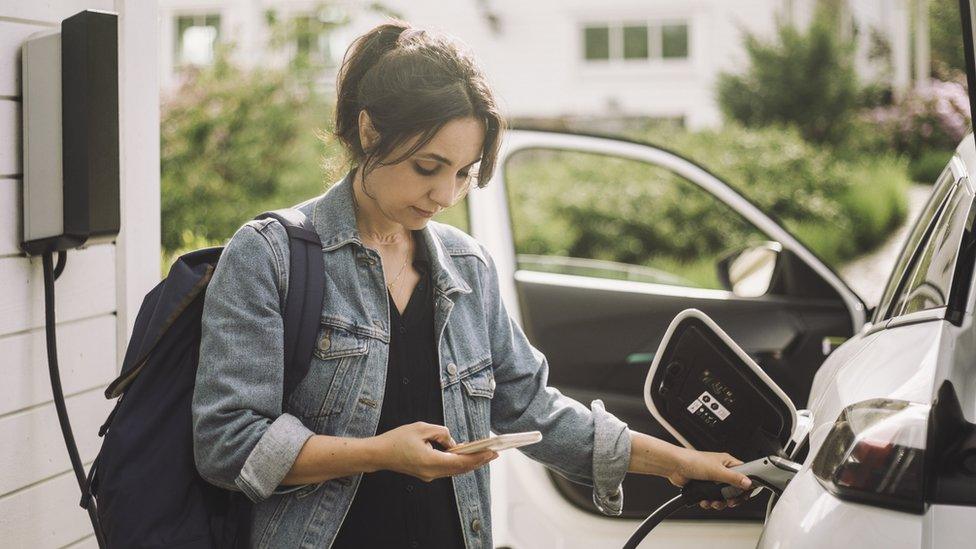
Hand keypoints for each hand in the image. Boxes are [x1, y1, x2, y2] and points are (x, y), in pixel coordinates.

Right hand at [373, 421, 498, 481]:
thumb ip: (441, 433)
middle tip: (495, 453)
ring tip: (484, 454)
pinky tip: (466, 456)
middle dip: (479, 461)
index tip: (491, 452)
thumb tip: (453, 441)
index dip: (478, 457)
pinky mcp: (426, 473)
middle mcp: (432, 473)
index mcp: (431, 462)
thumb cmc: (397, 439)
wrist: (379, 454)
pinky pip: (447, 469)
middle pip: (461, 469)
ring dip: (470, 462)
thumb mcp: (421, 428)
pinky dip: (458, 463)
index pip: (461, 461)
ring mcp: (429, 475)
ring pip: (455, 470)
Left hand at [668, 447, 751, 509]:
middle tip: (729, 502)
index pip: (744, 475)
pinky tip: (705, 501)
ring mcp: (712, 480)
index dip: (745, 487)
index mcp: (727, 463)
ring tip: (714, 502)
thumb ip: (733, 478)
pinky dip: (709, 502)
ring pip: (722, 496)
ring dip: (719, 502)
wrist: (674, 466)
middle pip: (733, 489)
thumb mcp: (717, 470)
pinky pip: (711, 498)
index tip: (743, 495)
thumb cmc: (692, 461)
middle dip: (730, 498)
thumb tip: (748, 483)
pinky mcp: (704, 487)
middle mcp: (721, 471)